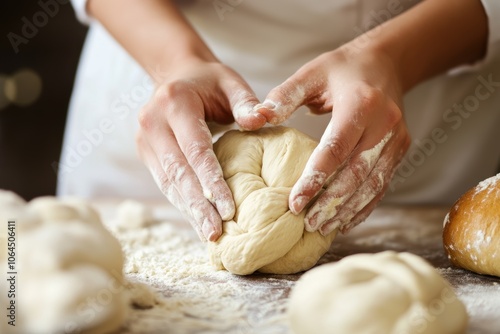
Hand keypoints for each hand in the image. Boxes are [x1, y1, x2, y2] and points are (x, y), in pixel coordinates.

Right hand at [136, 58, 265, 240]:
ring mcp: (145, 140)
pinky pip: (165, 182)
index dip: (211, 182)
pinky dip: (182, 202)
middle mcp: (152, 123)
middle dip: (198, 206)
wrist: (176, 75)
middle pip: (178, 172)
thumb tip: (261, 121)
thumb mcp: (231, 82)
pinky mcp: (146, 153)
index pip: (195, 150)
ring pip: (168, 182)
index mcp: (174, 103)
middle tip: (215, 233)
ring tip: (208, 234)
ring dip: (188, 210)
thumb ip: (246, 102)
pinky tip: (197, 220)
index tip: (229, 210)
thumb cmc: (210, 82)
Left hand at [256, 47, 410, 234]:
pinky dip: (365, 205)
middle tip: (307, 223)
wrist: (386, 62)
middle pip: (357, 173)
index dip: (315, 178)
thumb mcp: (311, 73)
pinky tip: (346, 220)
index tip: (294, 202)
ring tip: (323, 228)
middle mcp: (384, 125)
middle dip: (331, 202)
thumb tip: (256, 118)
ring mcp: (397, 139)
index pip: (337, 148)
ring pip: (373, 184)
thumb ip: (284, 96)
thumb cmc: (342, 68)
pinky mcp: (400, 149)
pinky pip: (383, 184)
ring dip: (348, 209)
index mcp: (361, 104)